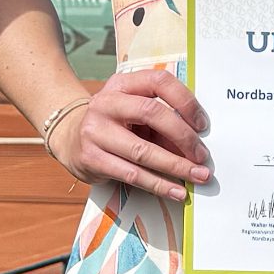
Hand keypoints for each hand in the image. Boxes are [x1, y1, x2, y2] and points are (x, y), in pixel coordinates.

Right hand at [50, 69, 210, 199]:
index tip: (203, 124)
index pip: (159, 82)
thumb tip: (197, 146)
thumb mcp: (134, 111)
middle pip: (152, 114)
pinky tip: (176, 191)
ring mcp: (95, 131)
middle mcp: (106, 103)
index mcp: (122, 84)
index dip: (186, 102)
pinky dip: (159, 184)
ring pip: (143, 151)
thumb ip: (162, 122)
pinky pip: (132, 174)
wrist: (70, 138)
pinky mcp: (91, 158)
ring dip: (176, 166)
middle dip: (184, 137)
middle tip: (203, 155)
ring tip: (198, 176)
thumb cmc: (114, 123)